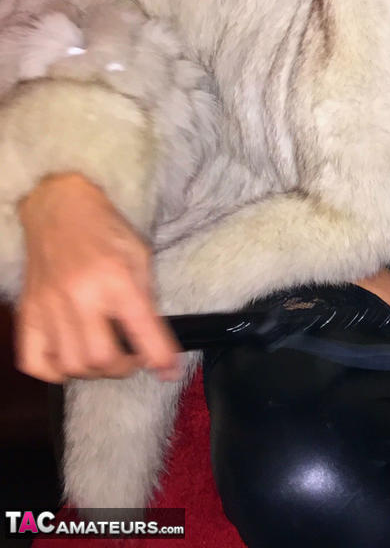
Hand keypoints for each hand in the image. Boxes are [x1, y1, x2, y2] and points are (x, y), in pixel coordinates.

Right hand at [15, 173, 180, 383]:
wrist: (59, 209)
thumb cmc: (105, 230)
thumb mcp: (139, 254)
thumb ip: (147, 299)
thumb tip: (159, 345)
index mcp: (115, 276)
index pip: (141, 327)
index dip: (160, 356)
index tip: (169, 372)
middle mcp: (80, 294)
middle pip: (100, 358)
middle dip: (123, 368)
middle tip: (131, 359)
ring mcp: (48, 306)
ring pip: (70, 365)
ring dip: (92, 371)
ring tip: (103, 357)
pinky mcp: (28, 312)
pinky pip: (34, 362)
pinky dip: (54, 372)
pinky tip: (69, 359)